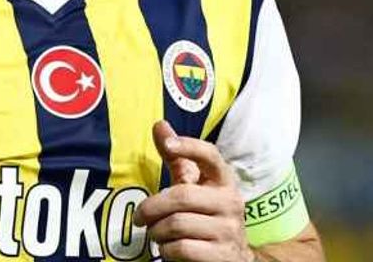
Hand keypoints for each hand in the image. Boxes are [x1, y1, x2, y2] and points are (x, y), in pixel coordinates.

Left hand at [135, 120, 251, 261]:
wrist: (232, 257)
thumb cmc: (205, 215)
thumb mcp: (193, 186)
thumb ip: (177, 159)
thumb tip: (160, 124)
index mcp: (224, 181)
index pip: (211, 156)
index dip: (190, 147)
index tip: (168, 145)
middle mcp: (231, 202)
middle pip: (181, 196)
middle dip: (152, 208)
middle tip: (140, 217)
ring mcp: (230, 230)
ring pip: (177, 225)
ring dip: (157, 232)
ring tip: (156, 234)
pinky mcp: (223, 256)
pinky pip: (182, 249)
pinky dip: (166, 250)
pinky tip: (167, 249)